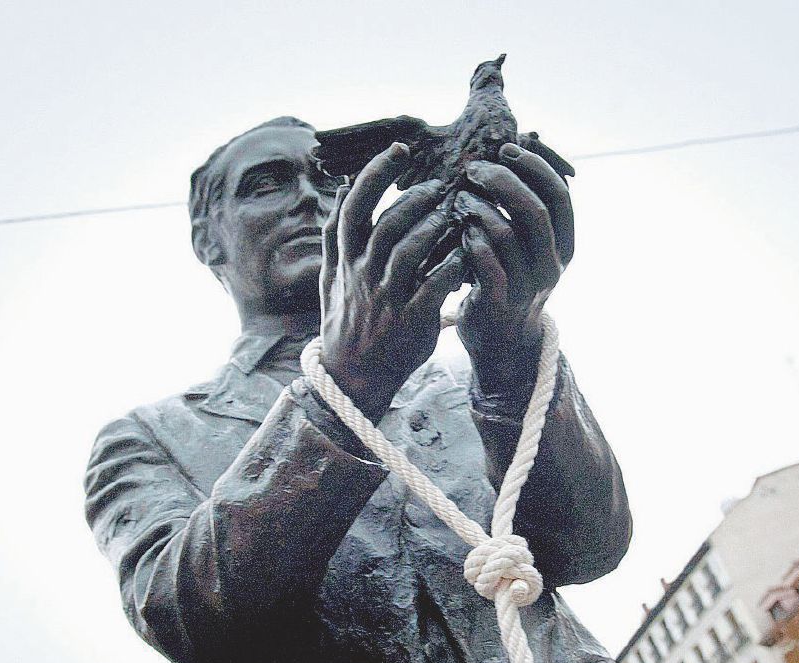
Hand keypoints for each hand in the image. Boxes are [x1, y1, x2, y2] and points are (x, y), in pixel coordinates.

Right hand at [319, 143, 466, 421]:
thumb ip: (334, 236)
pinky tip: (468, 252)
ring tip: (454, 213)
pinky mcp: (411, 317)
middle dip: (416, 198)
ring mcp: (386, 295)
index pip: (355, 204)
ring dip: (435, 226)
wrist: (353, 376)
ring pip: (410, 248)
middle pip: (387, 222)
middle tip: (440, 185)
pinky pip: (435, 284)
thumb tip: (340, 192)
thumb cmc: (347, 321)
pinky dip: (453, 264)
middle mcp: (362, 272)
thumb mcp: (331, 278)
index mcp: (344, 258)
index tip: (400, 150)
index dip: (377, 173)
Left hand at [454, 141, 574, 401]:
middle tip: (473, 168)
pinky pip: (485, 262)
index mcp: (565, 244)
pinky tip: (456, 228)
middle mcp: (552, 265)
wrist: (502, 341)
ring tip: (457, 197)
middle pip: (534, 210)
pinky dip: (469, 239)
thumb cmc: (509, 278)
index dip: (535, 165)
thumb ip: (528, 205)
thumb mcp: (530, 244)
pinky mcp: (500, 302)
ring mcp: (527, 286)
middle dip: (502, 180)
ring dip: (478, 208)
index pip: (560, 193)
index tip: (506, 146)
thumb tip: (525, 142)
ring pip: (506, 234)